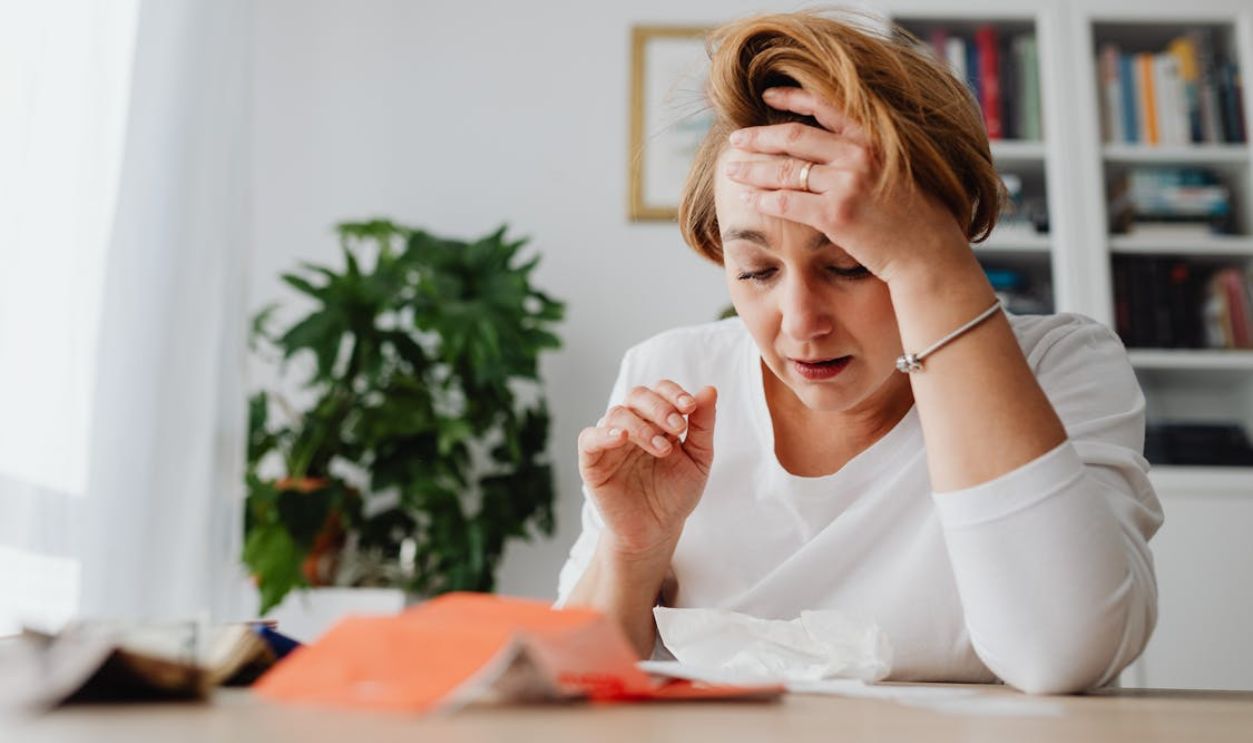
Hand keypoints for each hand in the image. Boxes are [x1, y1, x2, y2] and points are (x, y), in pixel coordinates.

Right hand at [577, 381, 716, 558]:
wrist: (657, 530)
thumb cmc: (676, 494)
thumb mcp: (698, 459)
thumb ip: (703, 425)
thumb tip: (709, 389)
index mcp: (656, 420)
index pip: (660, 391)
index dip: (674, 393)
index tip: (691, 407)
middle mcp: (632, 425)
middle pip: (637, 396)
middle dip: (659, 407)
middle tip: (678, 427)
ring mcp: (610, 442)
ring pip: (616, 414)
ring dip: (641, 426)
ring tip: (663, 449)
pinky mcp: (592, 462)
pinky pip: (589, 438)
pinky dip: (603, 434)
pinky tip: (621, 438)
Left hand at [723, 86, 970, 283]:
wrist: (929, 254)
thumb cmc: (915, 218)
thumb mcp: (897, 171)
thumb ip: (869, 155)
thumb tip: (835, 150)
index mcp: (875, 139)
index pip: (825, 107)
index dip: (791, 98)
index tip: (767, 96)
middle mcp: (859, 155)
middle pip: (794, 138)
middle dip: (759, 138)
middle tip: (736, 139)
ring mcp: (847, 184)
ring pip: (785, 170)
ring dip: (752, 170)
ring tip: (732, 170)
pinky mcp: (836, 214)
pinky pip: (788, 203)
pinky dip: (763, 200)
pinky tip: (747, 200)